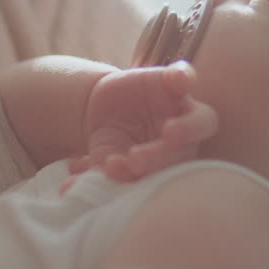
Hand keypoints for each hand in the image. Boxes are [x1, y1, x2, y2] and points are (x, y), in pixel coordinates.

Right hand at [72, 61, 217, 182]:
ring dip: (189, 129)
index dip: (152, 174)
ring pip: (201, 122)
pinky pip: (186, 79)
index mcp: (171, 165)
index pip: (170, 174)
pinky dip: (184, 78)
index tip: (123, 169)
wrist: (107, 111)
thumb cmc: (111, 147)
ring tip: (169, 134)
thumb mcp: (101, 160)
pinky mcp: (171, 83)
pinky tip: (176, 79)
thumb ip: (95, 175)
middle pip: (186, 153)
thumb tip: (67, 190)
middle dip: (162, 158)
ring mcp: (182, 111)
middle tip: (134, 159)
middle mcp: (184, 141)